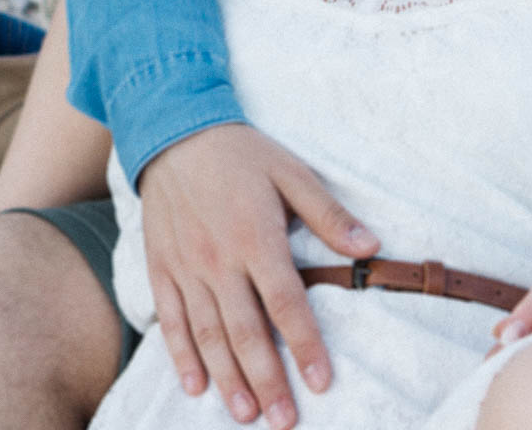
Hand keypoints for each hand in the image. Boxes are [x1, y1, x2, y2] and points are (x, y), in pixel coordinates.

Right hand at [139, 123, 378, 427]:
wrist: (174, 131)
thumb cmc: (242, 154)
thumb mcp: (292, 173)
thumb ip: (329, 214)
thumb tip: (371, 246)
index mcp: (257, 238)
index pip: (286, 303)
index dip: (305, 346)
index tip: (321, 383)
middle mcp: (219, 260)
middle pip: (246, 331)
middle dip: (267, 380)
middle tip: (283, 420)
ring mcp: (186, 268)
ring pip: (207, 335)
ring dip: (227, 378)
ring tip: (246, 413)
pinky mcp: (161, 268)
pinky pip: (171, 319)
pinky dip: (181, 355)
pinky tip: (196, 385)